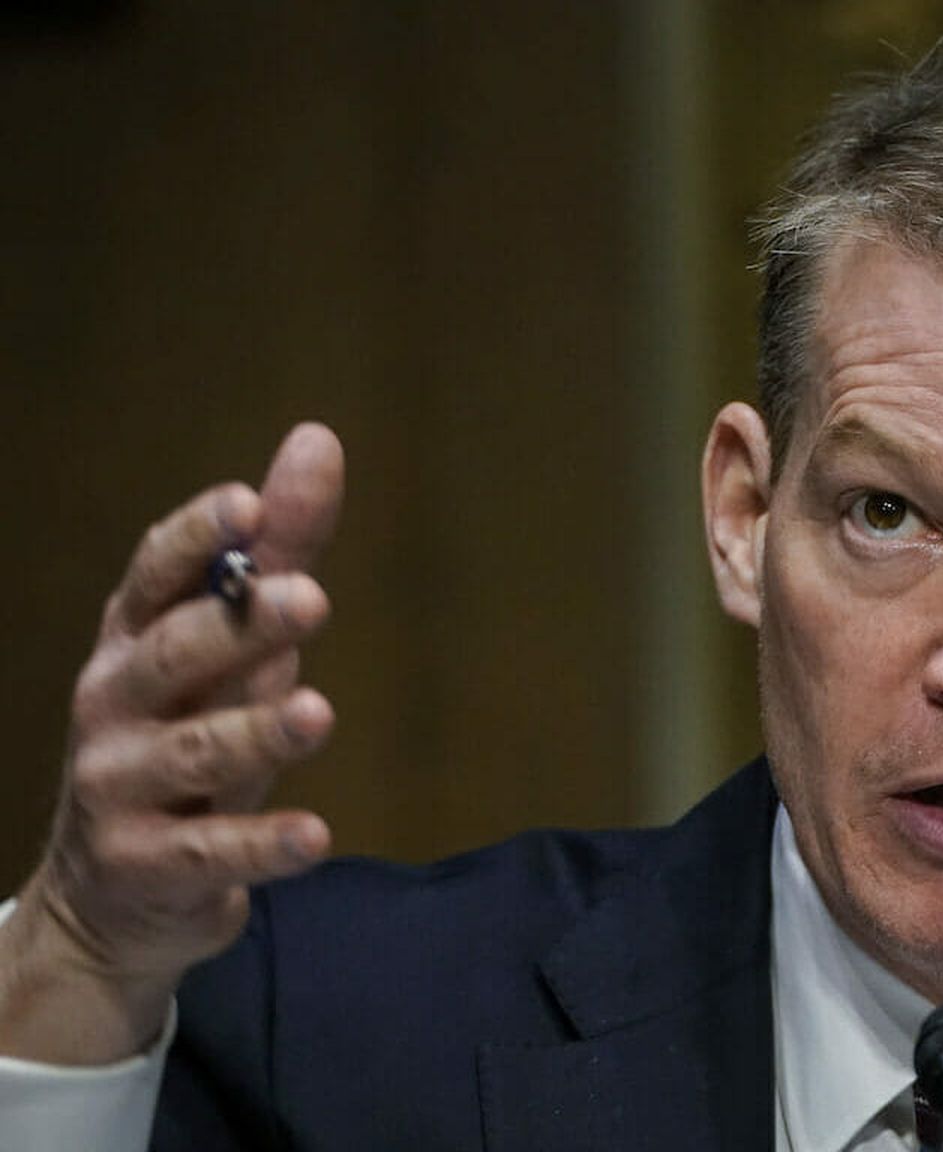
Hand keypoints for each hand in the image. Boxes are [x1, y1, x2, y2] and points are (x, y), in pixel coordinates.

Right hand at [0, 423, 343, 1064]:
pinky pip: (211, 851)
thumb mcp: (227, 650)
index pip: (156, 577)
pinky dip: (263, 844)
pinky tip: (315, 836)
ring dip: (258, 733)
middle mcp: (115, 707)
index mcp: (134, 643)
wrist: (108, 900)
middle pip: (175, 656)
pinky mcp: (146, 866)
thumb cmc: (182, 740)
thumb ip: (275, 554)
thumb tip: (317, 440)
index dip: (198, 538)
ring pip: (195, 752)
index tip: (248, 501)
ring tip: (318, 714)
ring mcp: (120, 789)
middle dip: (239, 626)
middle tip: (310, 597)